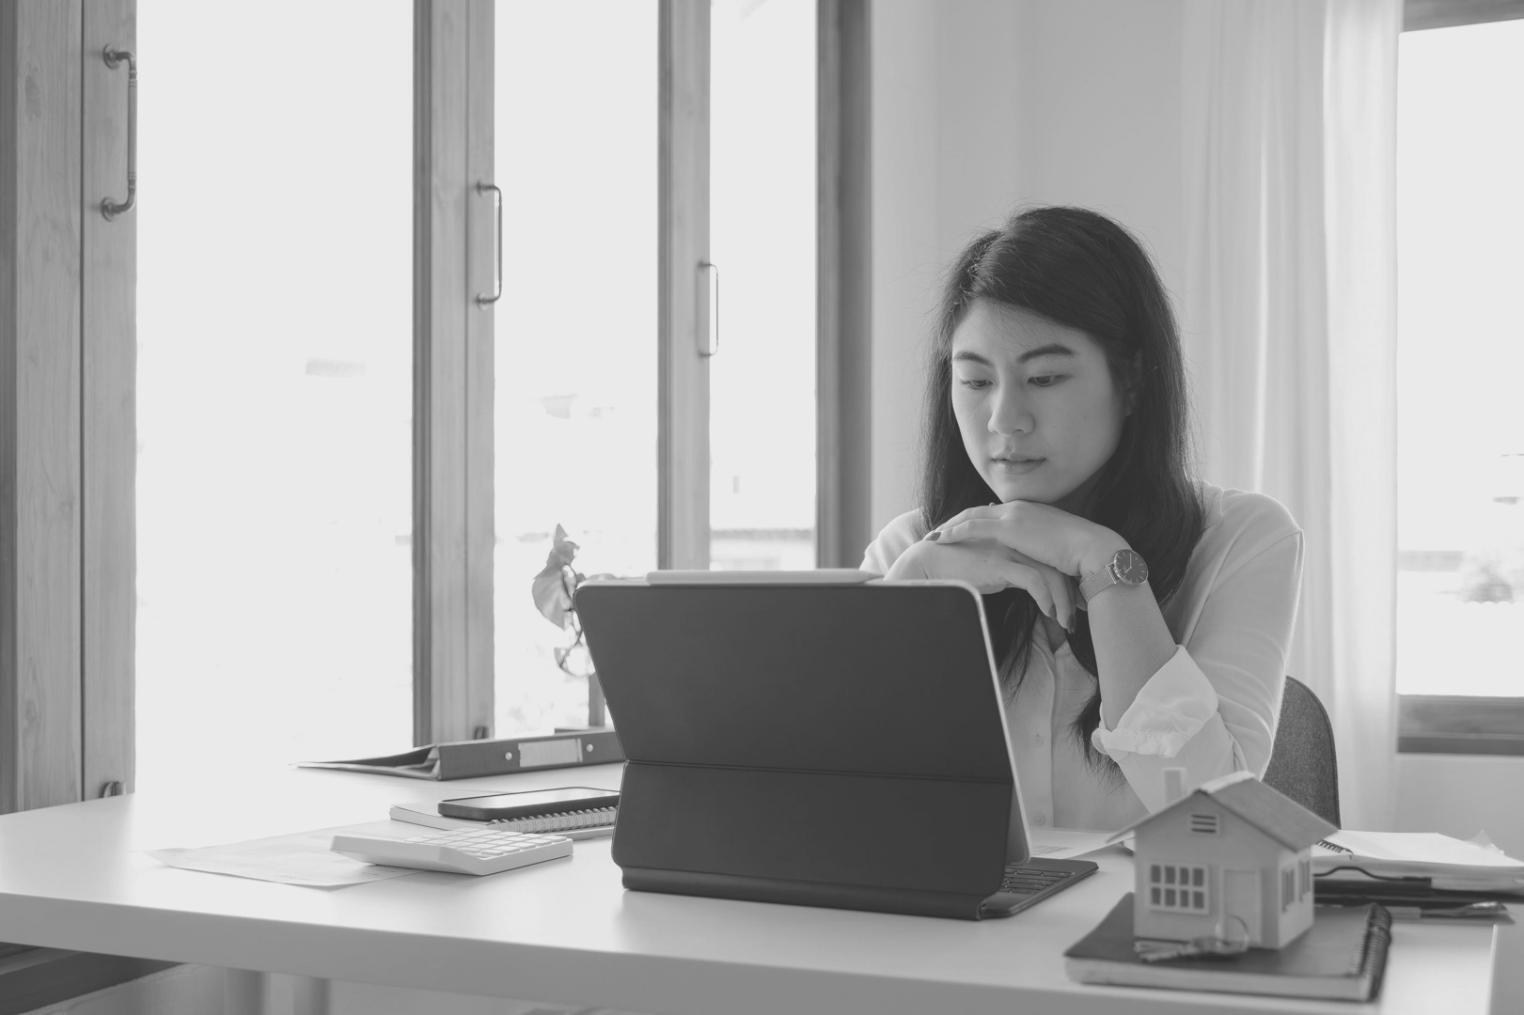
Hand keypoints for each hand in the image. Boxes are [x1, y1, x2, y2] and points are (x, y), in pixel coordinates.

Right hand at [884, 539, 1077, 629]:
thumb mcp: (993, 567)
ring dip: (1062, 601)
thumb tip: (1030, 584)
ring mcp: (1009, 551)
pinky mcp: (1000, 563)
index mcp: (1017, 540)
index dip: (1068, 582)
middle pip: (1057, 565)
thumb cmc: (958, 567)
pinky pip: (1034, 580)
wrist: (929, 562)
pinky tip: (1048, 613)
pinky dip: (1046, 598)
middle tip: (1076, 617)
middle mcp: (1017, 542)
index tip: (1076, 604)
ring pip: (1050, 573)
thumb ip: (1012, 570)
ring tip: (1065, 622)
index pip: (1053, 558)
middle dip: (1071, 594)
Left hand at [927, 500, 1125, 578]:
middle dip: (954, 521)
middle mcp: (1018, 508)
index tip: (958, 529)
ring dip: (948, 526)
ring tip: (931, 537)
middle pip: (976, 512)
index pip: (993, 513)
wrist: (1092, 549)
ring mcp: (1013, 515)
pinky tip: (939, 539)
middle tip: (937, 531)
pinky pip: (972, 527)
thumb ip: (1040, 550)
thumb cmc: (1080, 556)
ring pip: (970, 516)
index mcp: (1029, 512)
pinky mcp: (1009, 528)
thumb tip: (1033, 562)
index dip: (974, 520)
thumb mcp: (1055, 550)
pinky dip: (953, 532)